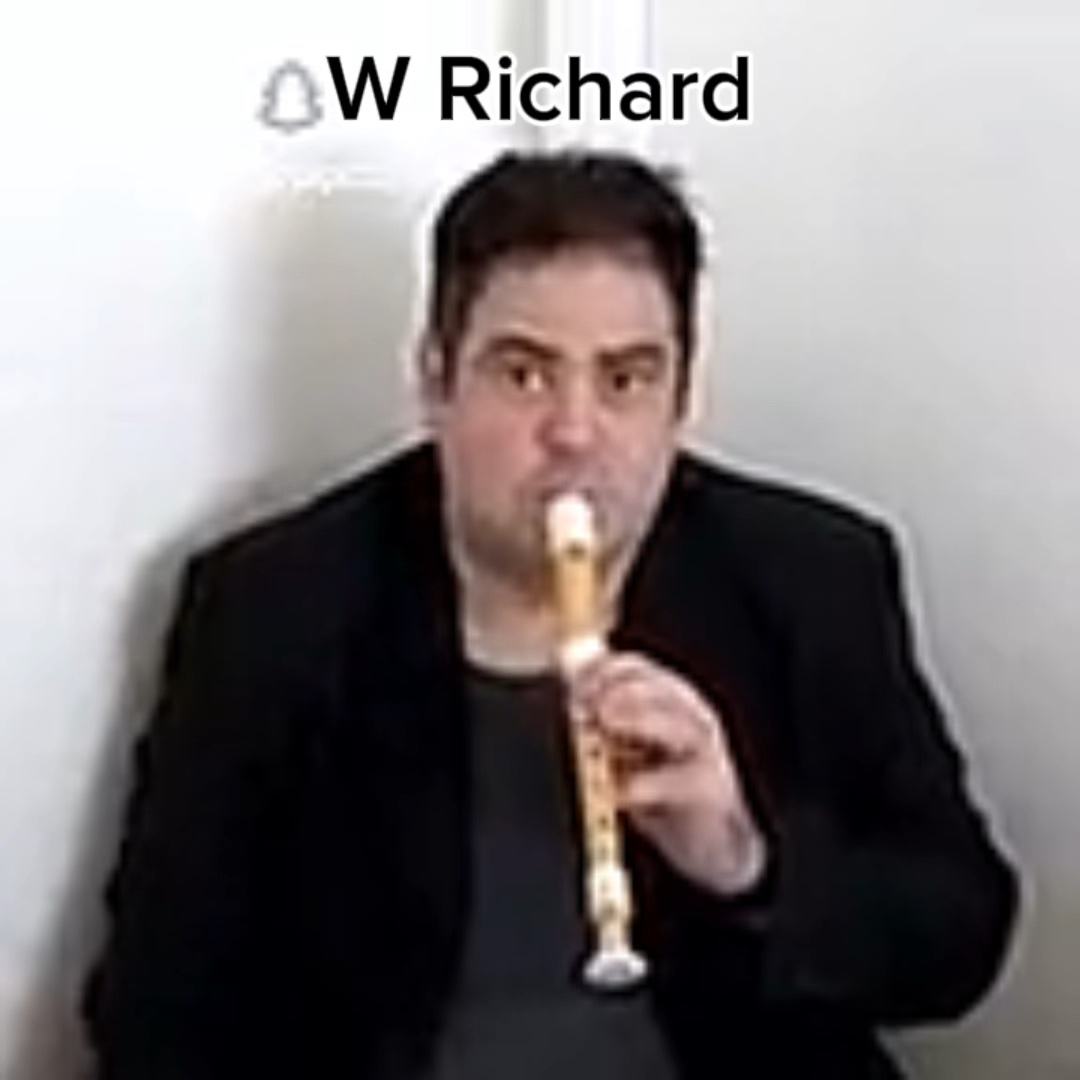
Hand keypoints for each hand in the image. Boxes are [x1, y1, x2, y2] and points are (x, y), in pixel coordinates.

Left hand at [568, 650, 767, 897]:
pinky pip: (678, 781)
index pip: (634, 667)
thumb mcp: (627, 749)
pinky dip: (646, 783)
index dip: (598, 673)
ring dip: (636, 719)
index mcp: (670, 699)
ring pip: (675, 723)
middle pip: (654, 687)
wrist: (709, 840)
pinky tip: (620, 790)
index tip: (571, 693)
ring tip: (605, 726)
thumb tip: (569, 695)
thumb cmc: (663, 788)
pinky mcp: (709, 790)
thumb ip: (603, 722)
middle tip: (584, 708)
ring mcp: (705, 751)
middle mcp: (691, 717)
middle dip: (615, 692)